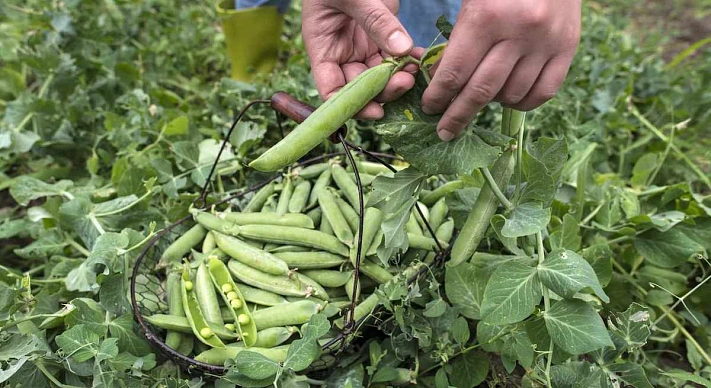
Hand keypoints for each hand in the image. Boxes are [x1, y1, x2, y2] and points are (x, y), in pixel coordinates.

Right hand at [302, 0, 419, 118]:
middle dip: (383, 91)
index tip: (375, 111)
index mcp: (322, 47)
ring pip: (380, 76)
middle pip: (360, 87)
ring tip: (415, 70)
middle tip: (406, 82)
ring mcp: (361, 45)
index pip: (330, 89)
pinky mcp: (381, 35)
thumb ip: (375, 20)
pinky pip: (395, 57)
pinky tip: (422, 59)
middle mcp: (340, 52)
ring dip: (399, 78)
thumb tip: (401, 51)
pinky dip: (409, 60)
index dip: (350, 106)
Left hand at [421, 0, 581, 140]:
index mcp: (486, 17)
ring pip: (512, 95)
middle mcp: (519, 33)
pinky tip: (508, 98)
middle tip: (445, 131)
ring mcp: (546, 43)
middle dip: (458, 115)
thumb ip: (457, 38)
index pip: (455, 73)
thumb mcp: (472, 0)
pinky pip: (543, 92)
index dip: (439, 96)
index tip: (430, 108)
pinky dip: (522, 102)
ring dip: (490, 105)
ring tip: (477, 102)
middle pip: (481, 91)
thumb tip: (441, 78)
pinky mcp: (568, 48)